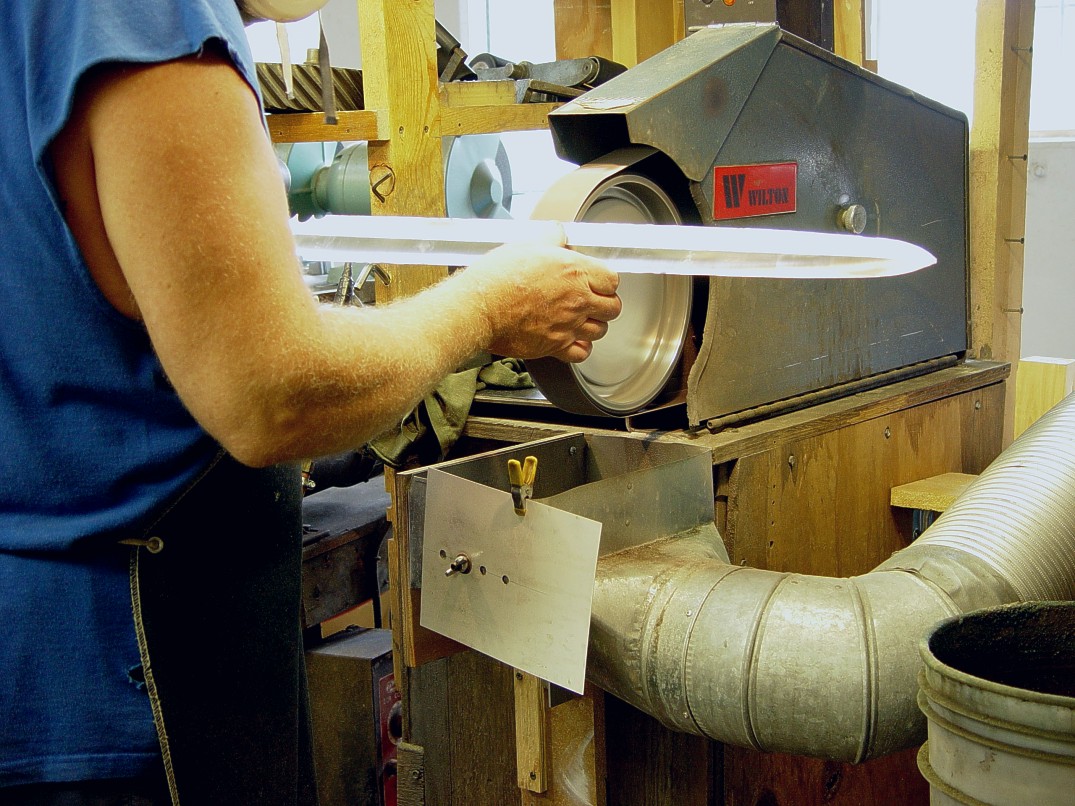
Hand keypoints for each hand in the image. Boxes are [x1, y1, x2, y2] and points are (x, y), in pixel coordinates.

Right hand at [462, 223, 620, 361]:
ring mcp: (568, 326)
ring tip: (582, 318)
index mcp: (575, 272)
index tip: (596, 280)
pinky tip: (572, 338)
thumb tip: (557, 233)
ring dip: (594, 324)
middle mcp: (577, 300)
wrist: (480, 307)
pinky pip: (582, 353)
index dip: (605, 280)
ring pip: (601, 331)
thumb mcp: (527, 244)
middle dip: (605, 302)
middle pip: (612, 307)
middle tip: (592, 299)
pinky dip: (581, 347)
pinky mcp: (554, 347)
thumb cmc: (499, 277)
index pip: (612, 279)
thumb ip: (550, 237)